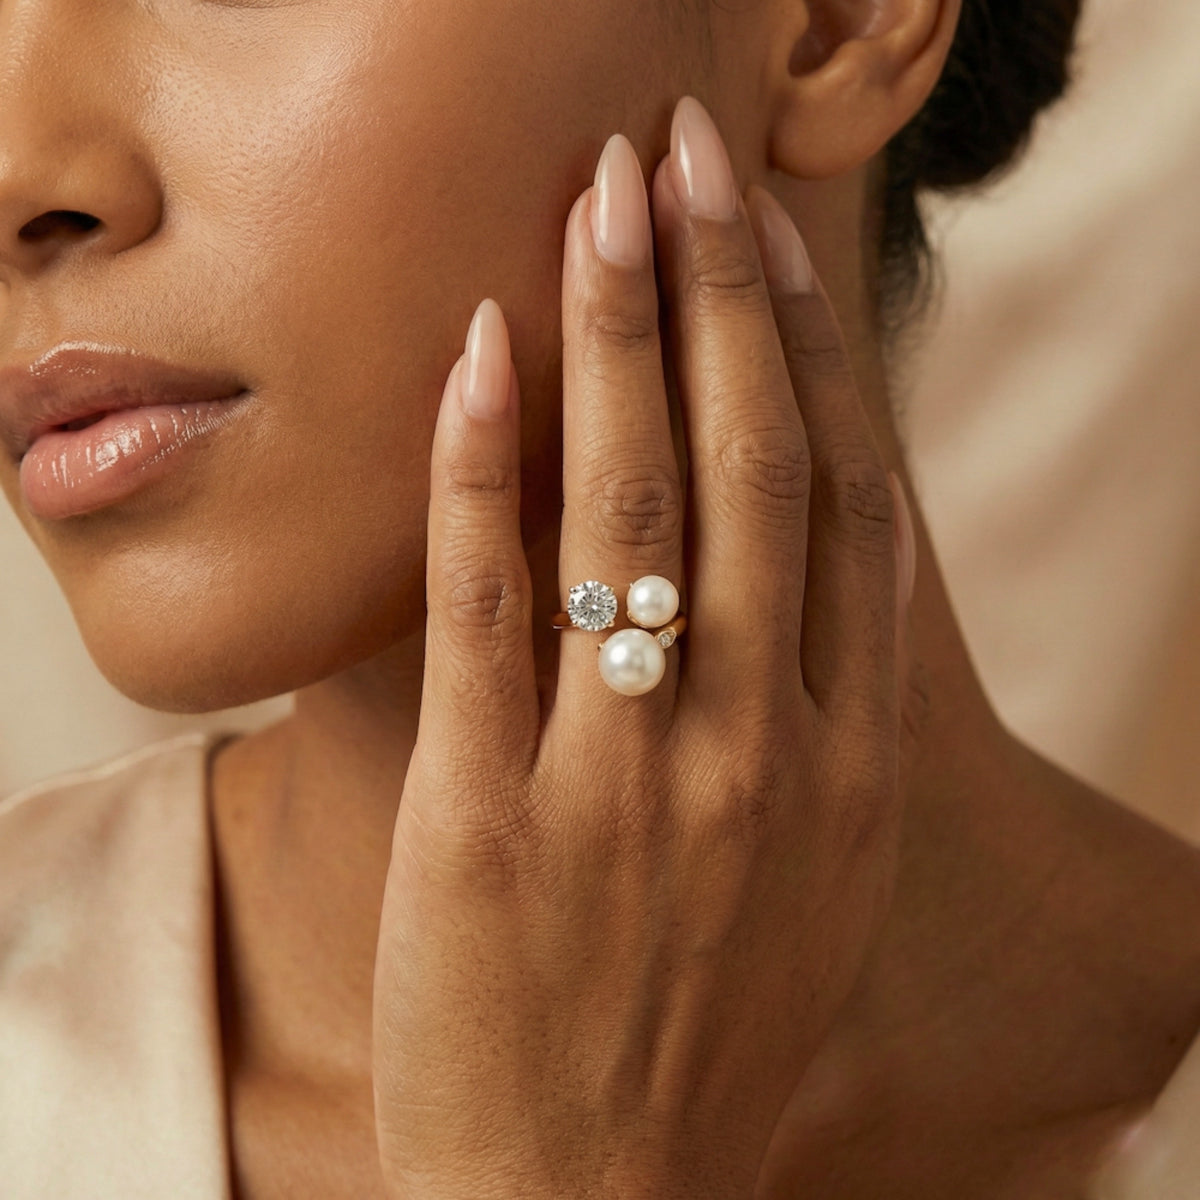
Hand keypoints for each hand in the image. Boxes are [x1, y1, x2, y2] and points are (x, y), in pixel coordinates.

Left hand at [373, 96, 916, 1198]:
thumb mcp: (812, 864)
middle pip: (749, 468)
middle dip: (716, 290)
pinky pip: (493, 610)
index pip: (847, 502)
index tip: (764, 240)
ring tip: (598, 198)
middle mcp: (761, 748)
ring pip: (633, 512)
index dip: (807, 349)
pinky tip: (483, 351)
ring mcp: (630, 782)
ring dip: (616, 335)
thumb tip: (782, 549)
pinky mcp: (495, 819)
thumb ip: (812, 707)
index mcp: (849, 755)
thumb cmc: (703, 1022)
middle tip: (681, 154)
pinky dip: (484, 469)